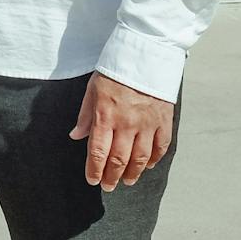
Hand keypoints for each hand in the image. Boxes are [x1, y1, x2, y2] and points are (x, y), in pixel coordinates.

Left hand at [70, 72, 174, 191]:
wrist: (145, 53)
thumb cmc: (115, 70)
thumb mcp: (92, 89)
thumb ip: (85, 115)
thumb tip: (76, 137)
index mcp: (106, 115)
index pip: (98, 151)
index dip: (94, 170)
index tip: (92, 180)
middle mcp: (127, 123)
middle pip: (119, 159)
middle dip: (112, 176)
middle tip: (109, 186)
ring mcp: (148, 123)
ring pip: (141, 158)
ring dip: (133, 173)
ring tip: (127, 181)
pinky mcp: (164, 119)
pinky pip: (161, 146)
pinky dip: (155, 159)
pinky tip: (148, 165)